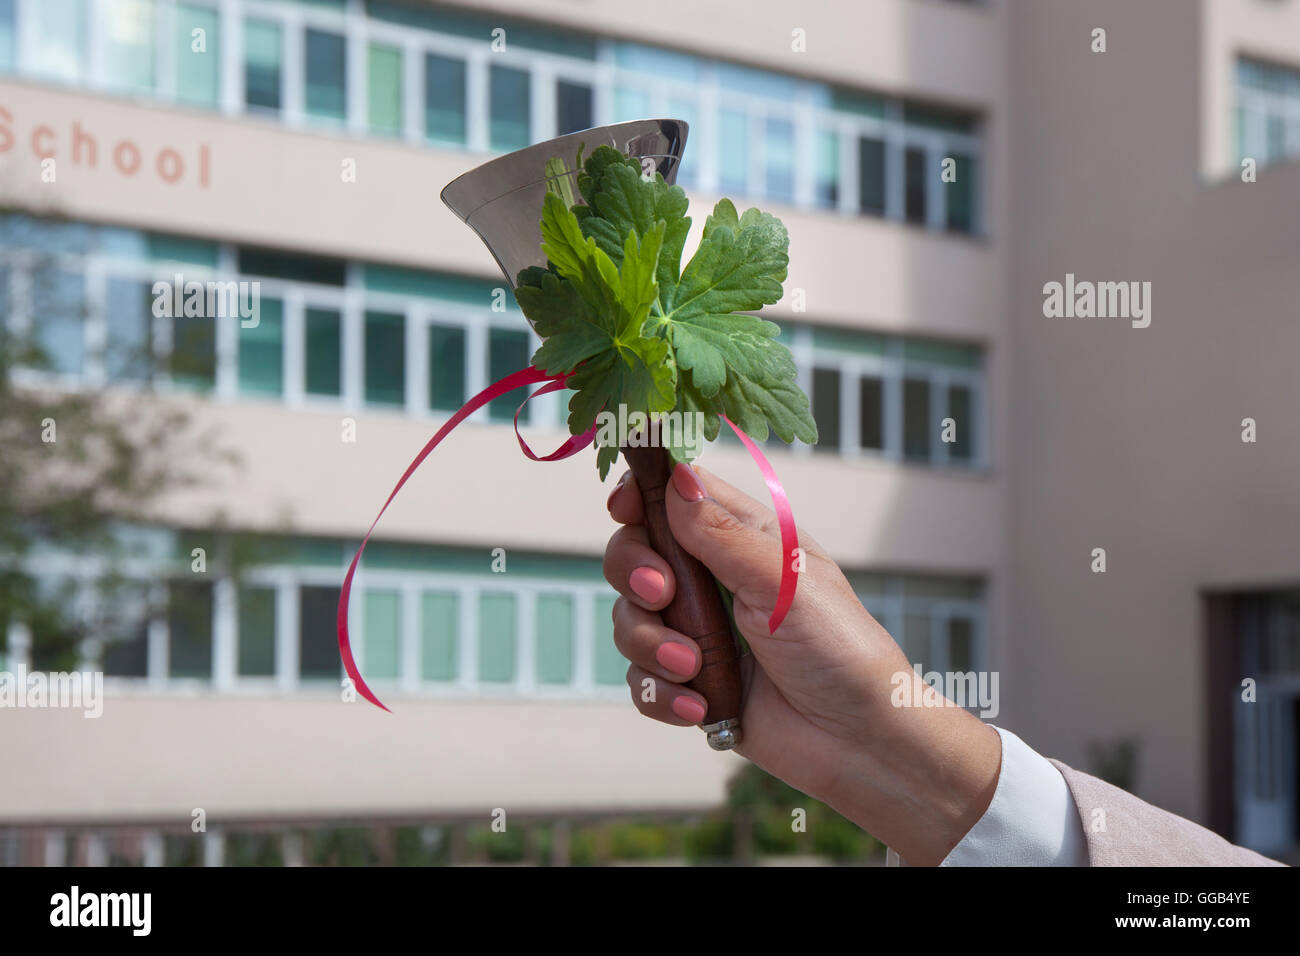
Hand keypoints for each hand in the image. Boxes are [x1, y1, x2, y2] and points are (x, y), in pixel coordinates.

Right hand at [604, 461, 1001, 864]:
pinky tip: (699, 708)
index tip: (623, 507)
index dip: (640, 493)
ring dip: (652, 645)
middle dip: (635, 574)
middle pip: (634, 552)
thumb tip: (675, 478)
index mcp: (742, 537)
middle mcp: (713, 579)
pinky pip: (642, 679)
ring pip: (630, 619)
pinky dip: (661, 694)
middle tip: (662, 595)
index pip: (674, 495)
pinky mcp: (691, 682)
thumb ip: (720, 532)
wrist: (857, 740)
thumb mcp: (781, 579)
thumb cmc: (840, 647)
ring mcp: (699, 632)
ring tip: (694, 668)